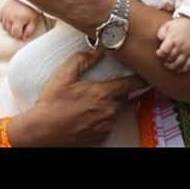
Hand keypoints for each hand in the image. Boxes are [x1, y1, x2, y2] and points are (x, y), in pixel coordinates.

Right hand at [0, 0, 40, 40]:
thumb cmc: (30, 9)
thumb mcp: (33, 21)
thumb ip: (29, 31)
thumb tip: (24, 38)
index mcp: (18, 20)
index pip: (15, 34)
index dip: (20, 35)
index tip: (23, 31)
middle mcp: (9, 17)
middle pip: (9, 31)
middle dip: (15, 30)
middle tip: (21, 24)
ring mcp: (5, 13)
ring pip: (4, 26)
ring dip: (10, 26)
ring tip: (16, 20)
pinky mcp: (2, 10)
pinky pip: (0, 19)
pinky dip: (4, 20)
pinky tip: (10, 18)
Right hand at [15, 47, 147, 146]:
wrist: (43, 130)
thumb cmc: (52, 103)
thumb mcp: (64, 75)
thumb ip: (82, 60)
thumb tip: (97, 52)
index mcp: (103, 94)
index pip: (131, 85)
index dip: (140, 80)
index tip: (146, 76)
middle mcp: (109, 111)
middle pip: (125, 99)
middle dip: (121, 92)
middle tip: (107, 88)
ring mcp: (105, 125)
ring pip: (116, 111)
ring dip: (110, 105)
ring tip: (92, 102)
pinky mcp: (100, 136)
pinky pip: (108, 124)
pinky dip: (103, 118)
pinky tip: (88, 114)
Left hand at [156, 16, 189, 72]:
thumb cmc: (177, 26)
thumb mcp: (167, 26)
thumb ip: (161, 33)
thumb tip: (160, 39)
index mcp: (173, 38)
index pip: (164, 50)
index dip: (160, 53)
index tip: (159, 52)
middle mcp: (180, 45)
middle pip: (171, 58)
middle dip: (166, 60)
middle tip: (164, 60)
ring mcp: (188, 50)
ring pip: (179, 63)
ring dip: (172, 66)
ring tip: (169, 65)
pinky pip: (189, 64)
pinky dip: (183, 69)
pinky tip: (179, 69)